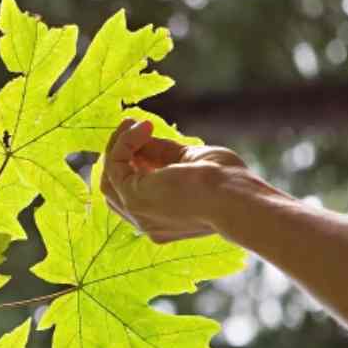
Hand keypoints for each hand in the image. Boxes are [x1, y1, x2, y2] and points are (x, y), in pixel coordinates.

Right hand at [101, 118, 247, 242]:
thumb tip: (142, 138)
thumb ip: (164, 155)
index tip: (145, 136)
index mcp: (164, 221)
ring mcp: (137, 214)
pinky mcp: (133, 198)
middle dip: (119, 154)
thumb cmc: (229, 184)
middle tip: (131, 127)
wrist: (238, 200)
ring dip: (117, 147)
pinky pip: (115, 165)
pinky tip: (142, 127)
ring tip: (133, 124)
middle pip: (114, 189)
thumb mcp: (191, 161)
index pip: (134, 193)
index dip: (134, 163)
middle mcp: (146, 224)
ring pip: (108, 178)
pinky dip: (124, 142)